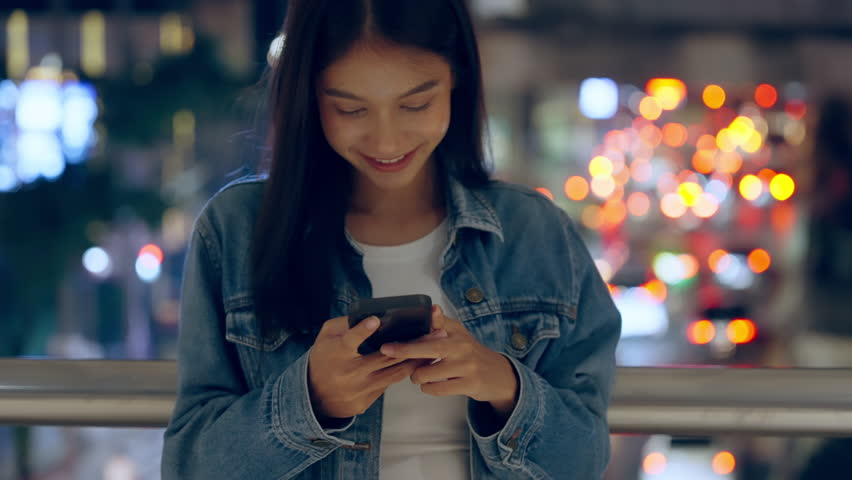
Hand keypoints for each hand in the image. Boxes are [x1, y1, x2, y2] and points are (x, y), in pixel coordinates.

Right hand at [307, 315, 421, 419]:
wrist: (313, 396)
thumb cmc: (324, 359)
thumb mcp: (327, 337)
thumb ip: (346, 324)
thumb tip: (372, 314)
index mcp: (337, 353)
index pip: (350, 340)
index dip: (362, 330)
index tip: (376, 320)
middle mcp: (348, 372)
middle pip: (384, 358)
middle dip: (410, 345)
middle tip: (431, 334)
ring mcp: (358, 389)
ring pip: (393, 373)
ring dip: (414, 361)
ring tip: (431, 350)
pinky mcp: (365, 402)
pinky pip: (388, 384)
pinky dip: (402, 373)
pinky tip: (415, 364)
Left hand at [380, 306, 518, 417]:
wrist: (499, 375)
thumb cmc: (472, 353)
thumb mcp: (459, 334)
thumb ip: (442, 323)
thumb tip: (432, 308)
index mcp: (457, 333)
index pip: (434, 326)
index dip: (417, 326)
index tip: (394, 333)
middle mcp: (462, 348)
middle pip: (428, 349)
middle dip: (405, 351)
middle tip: (388, 351)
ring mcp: (466, 367)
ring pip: (428, 373)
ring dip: (417, 376)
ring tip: (419, 374)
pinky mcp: (469, 385)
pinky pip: (437, 389)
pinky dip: (428, 388)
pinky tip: (430, 384)